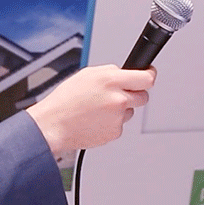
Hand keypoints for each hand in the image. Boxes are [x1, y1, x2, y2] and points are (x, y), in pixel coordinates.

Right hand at [25, 64, 154, 156]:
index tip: (149, 73)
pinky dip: (111, 122)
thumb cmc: (65, 101)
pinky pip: (120, 124)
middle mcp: (118, 99)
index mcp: (110, 80)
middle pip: (143, 96)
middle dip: (135, 94)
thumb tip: (124, 73)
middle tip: (120, 94)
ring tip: (98, 109)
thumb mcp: (86, 74)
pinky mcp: (114, 133)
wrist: (54, 125)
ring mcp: (117, 118)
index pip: (146, 78)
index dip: (150, 75)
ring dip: (120, 109)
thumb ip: (110, 72)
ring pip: (130, 111)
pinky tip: (95, 119)